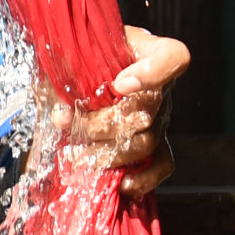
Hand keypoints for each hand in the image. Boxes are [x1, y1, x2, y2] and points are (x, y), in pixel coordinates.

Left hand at [75, 26, 189, 196]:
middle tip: (72, 126)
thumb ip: (68, 72)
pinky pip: (162, 164)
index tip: (120, 84)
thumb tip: (62, 113)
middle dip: (102, 124)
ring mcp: (160, 117)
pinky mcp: (157, 143)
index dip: (153, 73)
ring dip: (107, 153)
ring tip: (76, 154)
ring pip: (145, 142)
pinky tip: (121, 183)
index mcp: (148, 53)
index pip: (172, 57)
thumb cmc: (82, 57)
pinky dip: (144, 178)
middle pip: (146, 111)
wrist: (87, 72)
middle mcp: (161, 87)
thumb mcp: (74, 52)